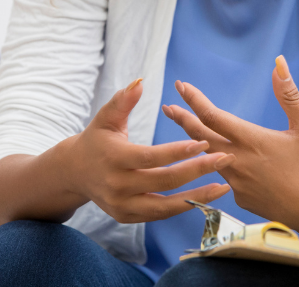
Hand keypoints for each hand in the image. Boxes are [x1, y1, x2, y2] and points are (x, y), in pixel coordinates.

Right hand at [62, 78, 233, 223]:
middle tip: (224, 160)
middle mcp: (117, 186)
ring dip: (196, 197)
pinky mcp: (126, 217)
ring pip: (164, 206)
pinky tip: (205, 198)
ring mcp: (121, 206)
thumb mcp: (105, 117)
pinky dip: (182, 208)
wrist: (74, 172)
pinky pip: (159, 214)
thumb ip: (123, 100)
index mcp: (115, 159)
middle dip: (197, 171)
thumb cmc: (96, 139)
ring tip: (224, 187)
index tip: (203, 143)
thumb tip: (139, 82)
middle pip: (163, 181)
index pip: (151, 157)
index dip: (177, 151)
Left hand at [162, 56, 298, 239]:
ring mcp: (237, 184)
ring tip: (189, 130)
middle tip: (168, 106)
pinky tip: (224, 162)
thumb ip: (289, 94)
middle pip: (200, 138)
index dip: (194, 100)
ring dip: (196, 142)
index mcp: (253, 141)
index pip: (213, 116)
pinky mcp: (241, 199)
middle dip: (183, 120)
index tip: (181, 86)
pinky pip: (225, 177)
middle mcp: (238, 163)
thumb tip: (278, 63)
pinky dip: (219, 164)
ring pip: (209, 158)